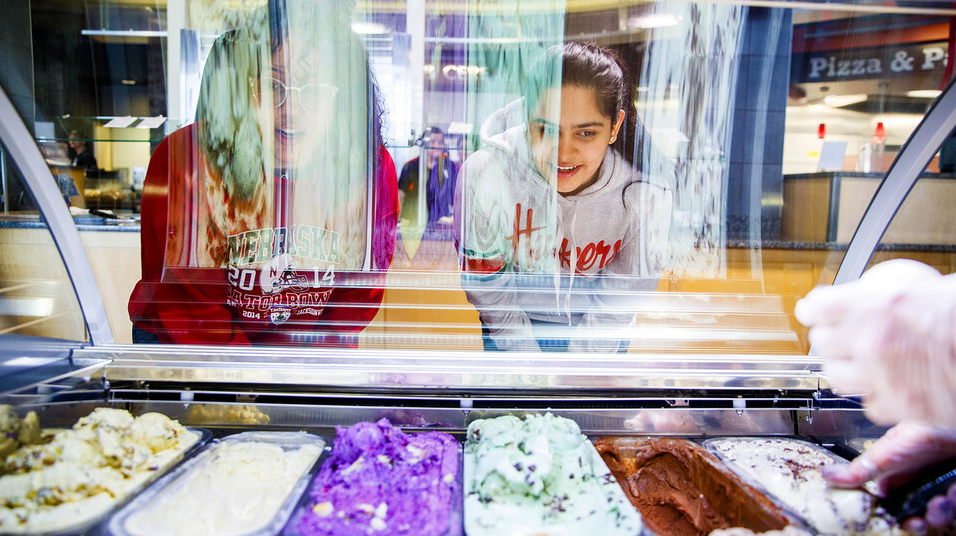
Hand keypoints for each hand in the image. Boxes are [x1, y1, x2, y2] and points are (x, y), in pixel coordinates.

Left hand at [795, 259, 955, 427]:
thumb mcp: (912, 283)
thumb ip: (873, 294)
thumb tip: (851, 299)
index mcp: (872, 305)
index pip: (815, 308)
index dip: (813, 310)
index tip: (812, 312)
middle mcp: (872, 341)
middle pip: (821, 343)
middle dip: (830, 338)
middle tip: (840, 337)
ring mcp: (883, 377)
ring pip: (836, 377)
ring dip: (845, 368)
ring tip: (858, 362)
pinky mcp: (900, 406)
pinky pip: (868, 404)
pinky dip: (875, 395)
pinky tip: (885, 385)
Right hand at [823, 421, 955, 531]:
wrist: (951, 418)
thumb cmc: (924, 428)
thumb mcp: (887, 453)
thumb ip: (859, 469)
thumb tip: (827, 474)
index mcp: (895, 475)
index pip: (890, 503)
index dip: (893, 515)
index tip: (897, 519)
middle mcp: (917, 480)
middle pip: (914, 512)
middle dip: (917, 518)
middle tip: (918, 519)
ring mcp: (938, 483)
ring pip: (937, 512)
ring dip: (939, 512)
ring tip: (940, 501)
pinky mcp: (954, 484)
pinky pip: (955, 505)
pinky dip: (953, 501)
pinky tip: (952, 489)